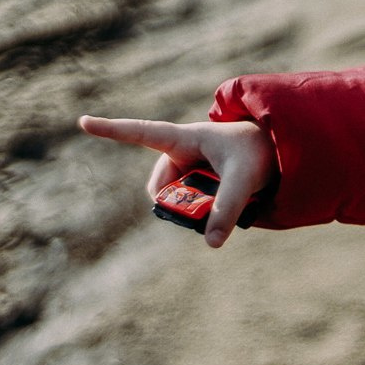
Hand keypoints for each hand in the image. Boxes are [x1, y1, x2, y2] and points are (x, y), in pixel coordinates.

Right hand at [78, 115, 274, 247]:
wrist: (281, 152)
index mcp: (185, 138)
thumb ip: (228, 209)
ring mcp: (189, 168)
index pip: (142, 133)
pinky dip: (208, 210)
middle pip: (163, 189)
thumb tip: (211, 242)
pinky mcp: (199, 182)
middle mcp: (182, 153)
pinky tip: (234, 199)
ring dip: (197, 207)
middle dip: (180, 204)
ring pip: (178, 201)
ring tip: (233, 193)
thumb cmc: (260, 153)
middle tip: (213, 202)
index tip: (83, 122)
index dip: (112, 130)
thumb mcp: (245, 179)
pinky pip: (192, 205)